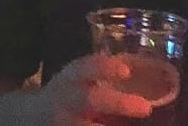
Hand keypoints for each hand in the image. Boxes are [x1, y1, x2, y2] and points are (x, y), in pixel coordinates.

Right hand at [36, 54, 160, 123]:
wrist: (34, 116)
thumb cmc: (69, 93)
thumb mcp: (79, 78)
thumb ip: (105, 76)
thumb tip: (154, 76)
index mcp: (72, 77)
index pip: (86, 67)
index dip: (106, 68)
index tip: (126, 71)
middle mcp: (67, 99)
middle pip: (90, 99)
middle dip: (118, 103)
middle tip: (146, 108)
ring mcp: (65, 121)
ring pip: (86, 125)